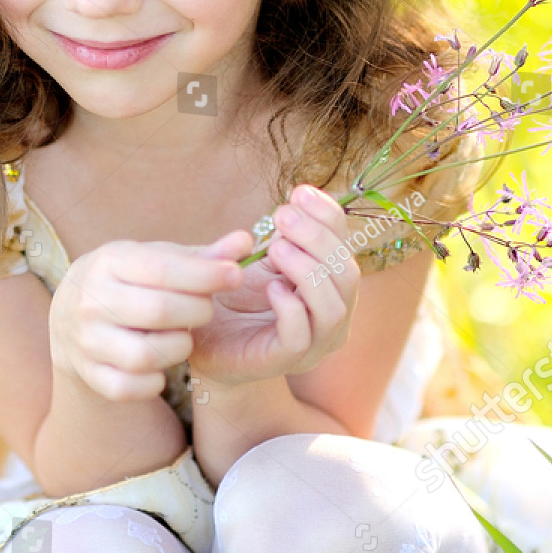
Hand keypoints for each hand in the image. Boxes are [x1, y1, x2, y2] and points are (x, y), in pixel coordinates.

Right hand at [48, 237, 242, 401]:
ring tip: (182, 337)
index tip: (236, 275)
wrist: (69, 318)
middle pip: (159, 311)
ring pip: (146, 355)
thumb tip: (247, 242)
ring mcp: (86, 341)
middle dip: (197, 312)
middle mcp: (90, 300)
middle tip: (206, 310)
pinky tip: (161, 366)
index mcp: (109, 261)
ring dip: (178, 348)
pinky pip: (130, 388)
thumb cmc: (131, 282)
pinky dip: (154, 382)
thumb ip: (204, 255)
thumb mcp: (159, 259)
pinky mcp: (89, 375)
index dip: (205, 273)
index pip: (162, 268)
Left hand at [188, 184, 360, 387]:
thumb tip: (292, 206)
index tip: (299, 192)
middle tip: (282, 216)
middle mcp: (331, 313)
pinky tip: (270, 288)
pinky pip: (301, 335)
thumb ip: (277, 236)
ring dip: (308, 271)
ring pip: (334, 307)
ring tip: (275, 249)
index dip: (329, 215)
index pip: (346, 245)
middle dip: (318, 239)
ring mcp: (313, 342)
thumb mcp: (257, 258)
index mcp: (330, 283)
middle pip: (347, 274)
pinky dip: (290, 307)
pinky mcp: (285, 360)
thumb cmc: (233, 298)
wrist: (203, 341)